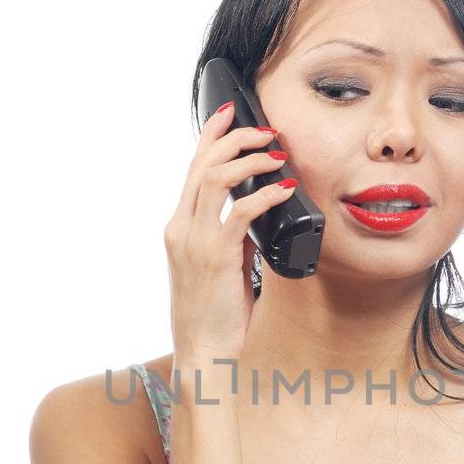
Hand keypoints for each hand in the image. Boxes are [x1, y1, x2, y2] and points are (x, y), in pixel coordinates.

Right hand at [162, 100, 296, 365]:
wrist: (204, 351)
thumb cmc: (215, 315)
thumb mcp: (222, 267)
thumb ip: (233, 237)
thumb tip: (260, 213)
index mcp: (180, 227)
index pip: (193, 168)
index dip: (211, 134)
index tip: (231, 112)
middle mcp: (181, 227)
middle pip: (203, 163)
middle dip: (236, 138)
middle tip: (267, 130)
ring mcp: (195, 240)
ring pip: (216, 177)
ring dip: (250, 159)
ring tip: (277, 156)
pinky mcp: (215, 255)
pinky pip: (241, 210)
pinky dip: (265, 193)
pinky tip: (284, 189)